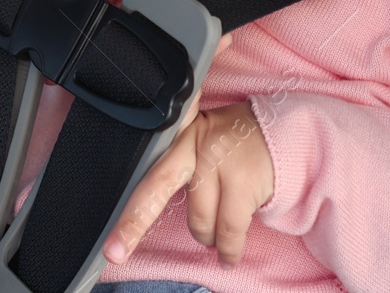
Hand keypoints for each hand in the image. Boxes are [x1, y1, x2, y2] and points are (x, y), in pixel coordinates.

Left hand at [103, 40, 273, 269]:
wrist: (284, 134)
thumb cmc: (235, 146)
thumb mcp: (202, 140)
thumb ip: (178, 161)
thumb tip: (143, 205)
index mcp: (180, 133)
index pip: (147, 164)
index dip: (125, 190)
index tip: (106, 222)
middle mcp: (195, 141)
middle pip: (157, 184)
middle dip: (133, 221)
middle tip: (115, 252)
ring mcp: (220, 160)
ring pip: (200, 220)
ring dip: (208, 237)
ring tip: (216, 238)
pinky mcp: (244, 181)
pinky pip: (229, 230)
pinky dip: (228, 249)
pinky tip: (228, 256)